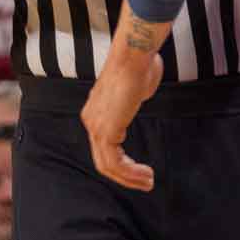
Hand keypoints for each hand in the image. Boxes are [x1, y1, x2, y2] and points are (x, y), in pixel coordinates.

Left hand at [80, 41, 164, 191]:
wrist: (134, 56)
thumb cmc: (140, 64)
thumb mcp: (137, 86)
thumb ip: (135, 96)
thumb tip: (141, 94)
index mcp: (96, 113)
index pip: (104, 147)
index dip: (122, 163)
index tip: (141, 169)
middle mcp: (91, 122)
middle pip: (103, 161)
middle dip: (125, 177)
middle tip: (146, 183)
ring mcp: (96, 127)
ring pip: (107, 166)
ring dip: (129, 178)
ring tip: (148, 182)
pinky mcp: (105, 131)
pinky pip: (114, 161)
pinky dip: (130, 172)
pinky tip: (145, 173)